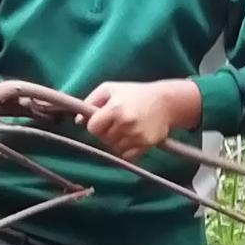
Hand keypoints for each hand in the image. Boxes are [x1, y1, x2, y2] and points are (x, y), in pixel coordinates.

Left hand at [82, 79, 200, 160]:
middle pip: (103, 139)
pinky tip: (132, 138)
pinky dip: (127, 150)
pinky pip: (127, 155)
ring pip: (114, 148)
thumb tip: (78, 121)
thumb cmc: (135, 93)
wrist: (166, 102)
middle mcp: (125, 124)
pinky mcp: (145, 145)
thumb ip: (91, 101)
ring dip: (116, 141)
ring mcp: (136, 136)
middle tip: (116, 122)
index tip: (102, 119)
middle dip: (106, 132)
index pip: (93, 127)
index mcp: (115, 109)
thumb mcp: (110, 89)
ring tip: (125, 129)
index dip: (96, 124)